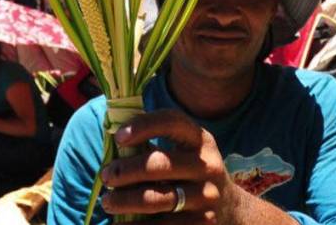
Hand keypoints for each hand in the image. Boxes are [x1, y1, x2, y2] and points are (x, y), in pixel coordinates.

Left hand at [99, 110, 240, 223]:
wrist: (229, 209)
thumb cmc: (191, 174)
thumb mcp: (186, 151)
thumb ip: (156, 142)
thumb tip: (111, 131)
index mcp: (201, 140)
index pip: (172, 122)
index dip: (143, 126)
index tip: (118, 136)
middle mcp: (207, 166)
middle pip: (158, 165)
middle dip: (124, 171)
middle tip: (106, 175)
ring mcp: (206, 197)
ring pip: (155, 200)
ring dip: (124, 201)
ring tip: (108, 202)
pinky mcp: (202, 224)